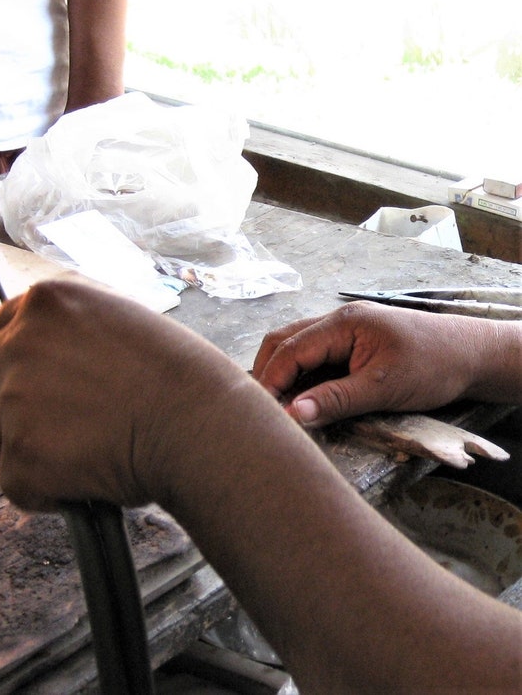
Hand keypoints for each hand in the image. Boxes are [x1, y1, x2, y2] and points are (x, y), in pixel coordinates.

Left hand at [0, 278, 244, 510]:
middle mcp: (20, 343)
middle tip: (37, 428)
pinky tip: (89, 478)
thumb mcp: (116, 324)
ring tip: (89, 451)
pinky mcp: (21, 455)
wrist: (200, 426)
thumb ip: (64, 331)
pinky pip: (16, 483)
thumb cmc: (176, 378)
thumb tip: (22, 351)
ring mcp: (16, 398)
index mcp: (45, 304)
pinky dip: (46, 491)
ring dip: (30, 452)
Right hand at [252, 301, 481, 427]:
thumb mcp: (384, 388)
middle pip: (283, 341)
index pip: (290, 349)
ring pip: (295, 346)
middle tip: (262, 408)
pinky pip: (313, 354)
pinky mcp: (352, 343)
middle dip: (267, 372)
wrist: (473, 354)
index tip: (263, 411)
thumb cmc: (434, 365)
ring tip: (276, 404)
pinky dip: (299, 374)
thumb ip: (336, 400)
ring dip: (281, 372)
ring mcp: (344, 330)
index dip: (271, 380)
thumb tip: (293, 415)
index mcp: (343, 323)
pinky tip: (299, 395)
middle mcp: (337, 321)